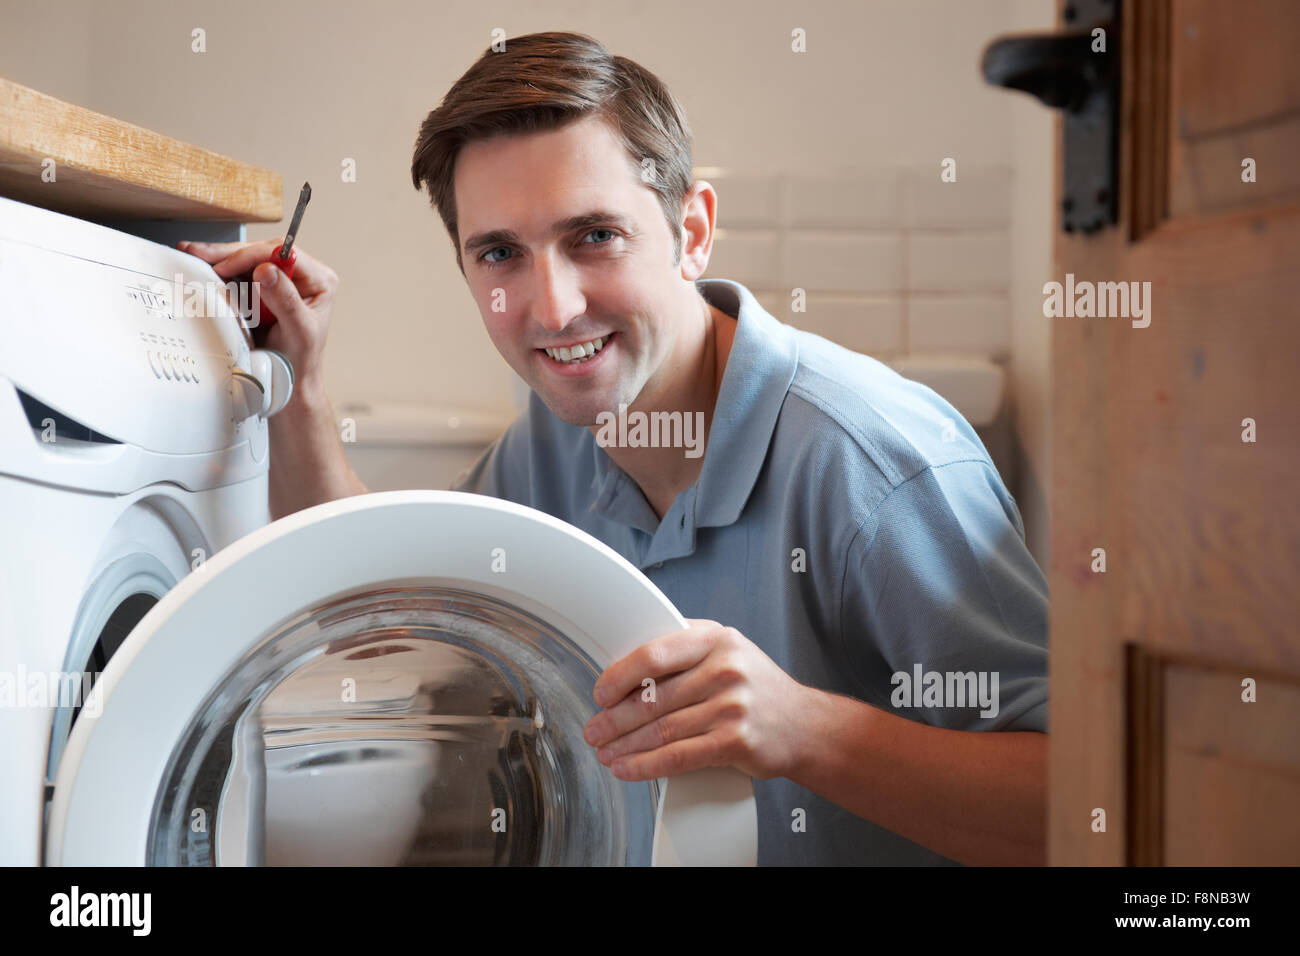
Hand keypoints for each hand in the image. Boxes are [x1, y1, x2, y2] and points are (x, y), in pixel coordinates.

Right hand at [176, 239, 338, 385]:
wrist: (290, 378)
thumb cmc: (302, 358)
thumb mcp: (299, 331)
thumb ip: (285, 300)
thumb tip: (266, 270)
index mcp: (318, 280)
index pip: (285, 254)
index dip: (253, 256)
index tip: (227, 267)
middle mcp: (301, 276)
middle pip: (263, 252)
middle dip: (230, 253)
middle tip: (200, 252)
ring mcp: (280, 281)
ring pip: (248, 260)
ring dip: (220, 258)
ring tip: (193, 253)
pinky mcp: (262, 290)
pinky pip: (240, 275)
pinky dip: (220, 272)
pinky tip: (202, 266)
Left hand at [582, 619, 810, 780]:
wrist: (805, 725)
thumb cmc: (756, 688)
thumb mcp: (727, 651)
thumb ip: (684, 651)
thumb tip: (625, 668)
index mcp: (715, 638)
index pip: (655, 653)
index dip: (619, 675)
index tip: (601, 693)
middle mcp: (725, 668)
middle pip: (653, 697)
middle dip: (615, 719)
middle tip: (595, 730)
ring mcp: (733, 705)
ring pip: (662, 729)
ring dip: (626, 746)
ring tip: (606, 753)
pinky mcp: (736, 740)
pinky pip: (680, 756)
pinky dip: (647, 766)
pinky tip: (629, 769)